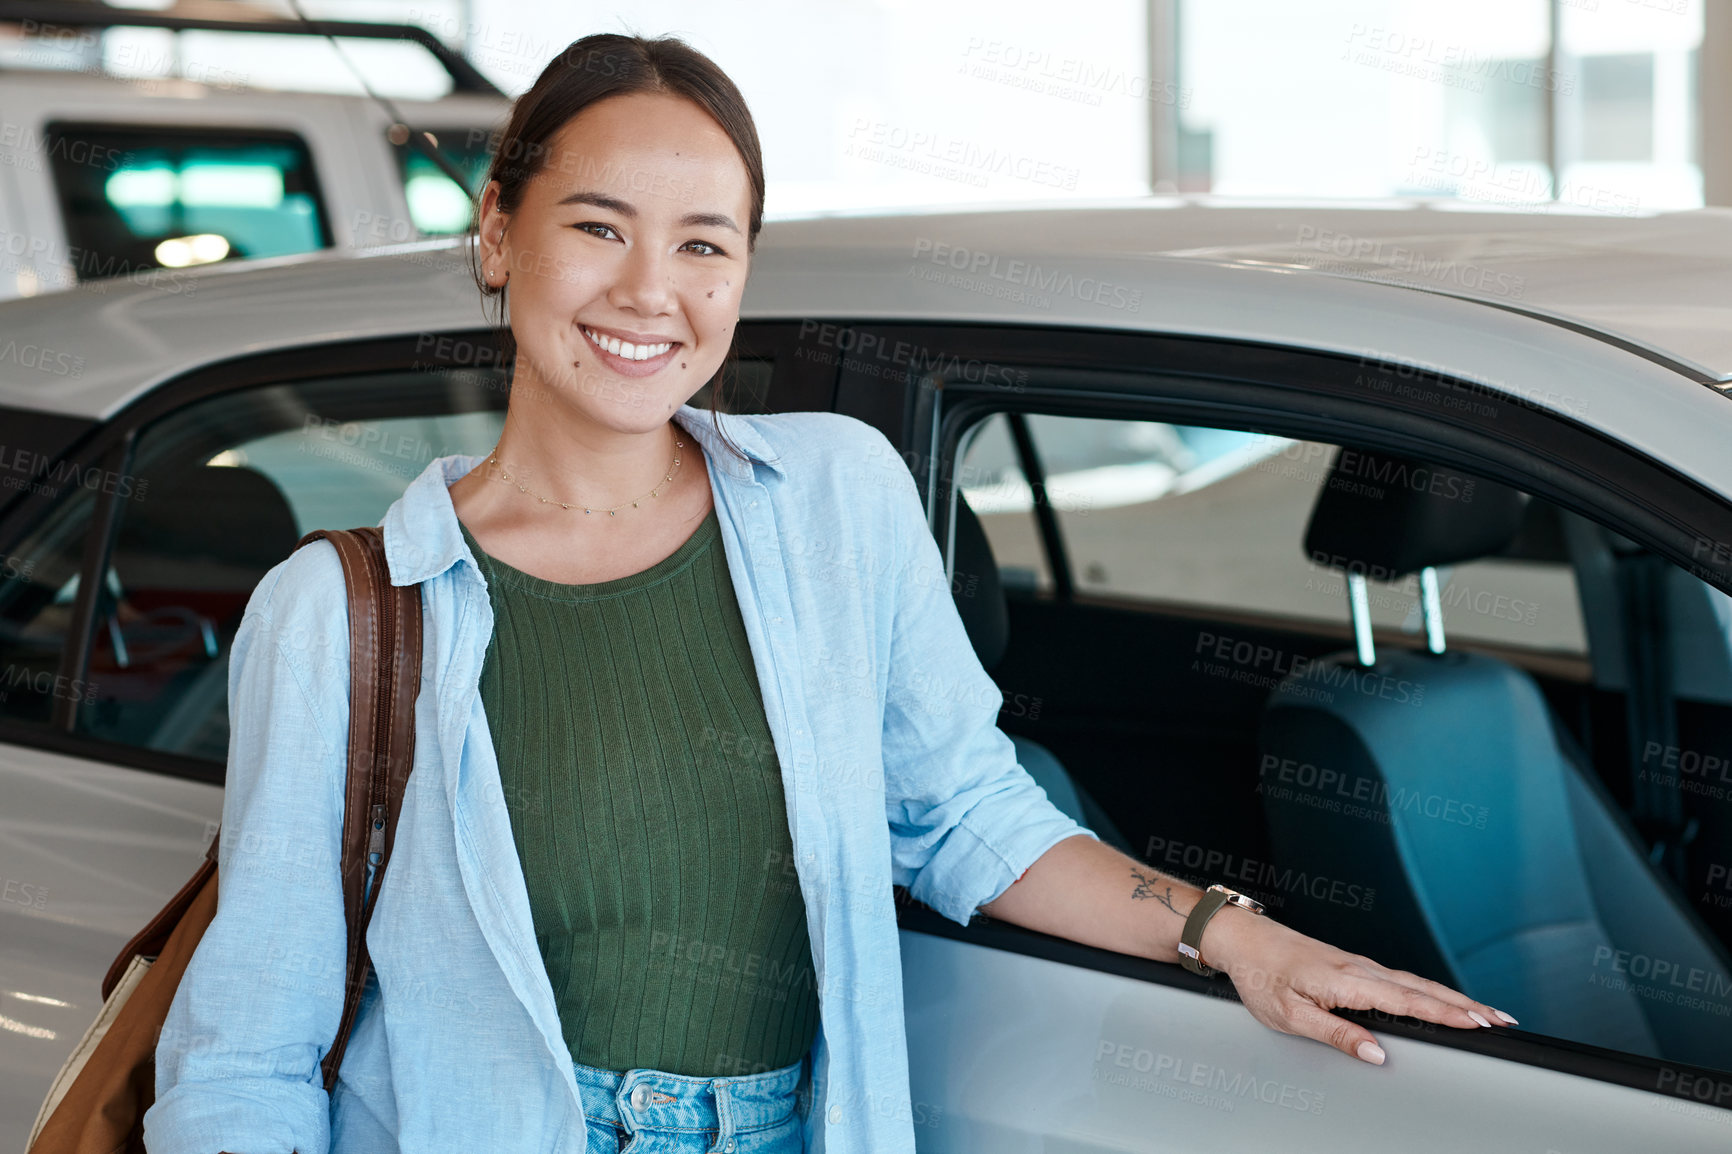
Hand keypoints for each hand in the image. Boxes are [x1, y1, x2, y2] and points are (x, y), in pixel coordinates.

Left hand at [1201, 906, 1517, 1064]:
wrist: (1243, 940)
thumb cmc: (1262, 976)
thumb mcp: (1290, 1015)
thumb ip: (1335, 1034)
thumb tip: (1375, 1053)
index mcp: (1346, 981)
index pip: (1407, 1001)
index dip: (1446, 1014)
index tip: (1479, 1023)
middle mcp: (1359, 968)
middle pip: (1423, 989)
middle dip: (1466, 1005)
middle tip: (1502, 1020)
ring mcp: (1359, 964)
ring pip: (1416, 982)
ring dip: (1454, 997)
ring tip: (1486, 1012)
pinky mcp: (1354, 965)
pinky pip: (1402, 978)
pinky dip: (1430, 989)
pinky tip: (1442, 999)